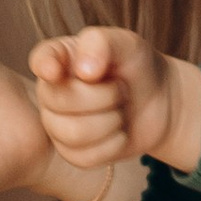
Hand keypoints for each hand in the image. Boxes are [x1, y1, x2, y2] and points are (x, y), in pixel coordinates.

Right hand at [27, 26, 200, 173]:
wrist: (158, 101)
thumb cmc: (137, 66)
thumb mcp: (127, 44)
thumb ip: (102, 44)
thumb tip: (84, 71)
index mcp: (60, 57)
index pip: (41, 59)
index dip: (44, 66)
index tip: (54, 71)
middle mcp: (50, 90)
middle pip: (61, 101)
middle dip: (104, 96)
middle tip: (120, 88)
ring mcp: (57, 123)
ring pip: (73, 133)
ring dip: (110, 122)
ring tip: (120, 110)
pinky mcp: (71, 152)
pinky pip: (84, 157)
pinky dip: (112, 145)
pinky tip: (118, 132)